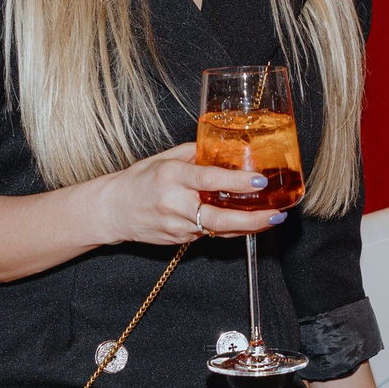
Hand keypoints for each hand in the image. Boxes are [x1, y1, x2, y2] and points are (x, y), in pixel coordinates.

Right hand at [90, 142, 283, 247]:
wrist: (112, 211)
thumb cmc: (138, 181)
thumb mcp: (163, 159)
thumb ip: (194, 153)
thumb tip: (224, 147)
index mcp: (171, 176)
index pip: (208, 180)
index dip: (235, 182)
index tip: (259, 181)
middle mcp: (174, 203)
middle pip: (219, 216)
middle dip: (252, 219)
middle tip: (276, 214)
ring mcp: (177, 226)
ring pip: (219, 228)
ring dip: (248, 226)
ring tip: (271, 218)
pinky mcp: (179, 240)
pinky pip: (210, 234)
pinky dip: (229, 228)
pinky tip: (248, 223)